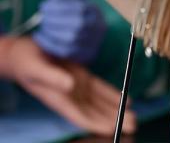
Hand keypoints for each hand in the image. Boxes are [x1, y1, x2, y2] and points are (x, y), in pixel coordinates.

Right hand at [0, 35, 135, 134]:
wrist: (24, 52)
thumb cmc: (26, 61)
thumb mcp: (37, 68)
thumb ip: (53, 78)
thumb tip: (71, 86)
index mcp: (59, 98)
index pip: (80, 115)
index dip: (96, 123)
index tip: (112, 129)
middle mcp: (71, 96)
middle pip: (95, 112)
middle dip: (113, 120)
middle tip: (133, 125)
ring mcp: (77, 87)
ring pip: (101, 102)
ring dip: (117, 110)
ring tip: (134, 117)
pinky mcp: (82, 76)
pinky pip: (101, 89)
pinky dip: (113, 95)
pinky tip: (126, 100)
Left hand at [33, 0, 107, 63]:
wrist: (92, 37)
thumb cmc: (78, 17)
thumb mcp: (76, 5)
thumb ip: (64, 2)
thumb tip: (48, 4)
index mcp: (95, 11)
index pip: (79, 7)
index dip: (60, 6)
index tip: (44, 6)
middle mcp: (98, 26)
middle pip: (77, 23)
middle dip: (55, 20)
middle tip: (42, 17)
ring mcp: (93, 42)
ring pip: (71, 38)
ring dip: (52, 32)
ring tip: (42, 26)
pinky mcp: (86, 54)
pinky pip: (66, 51)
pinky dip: (50, 44)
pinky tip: (40, 37)